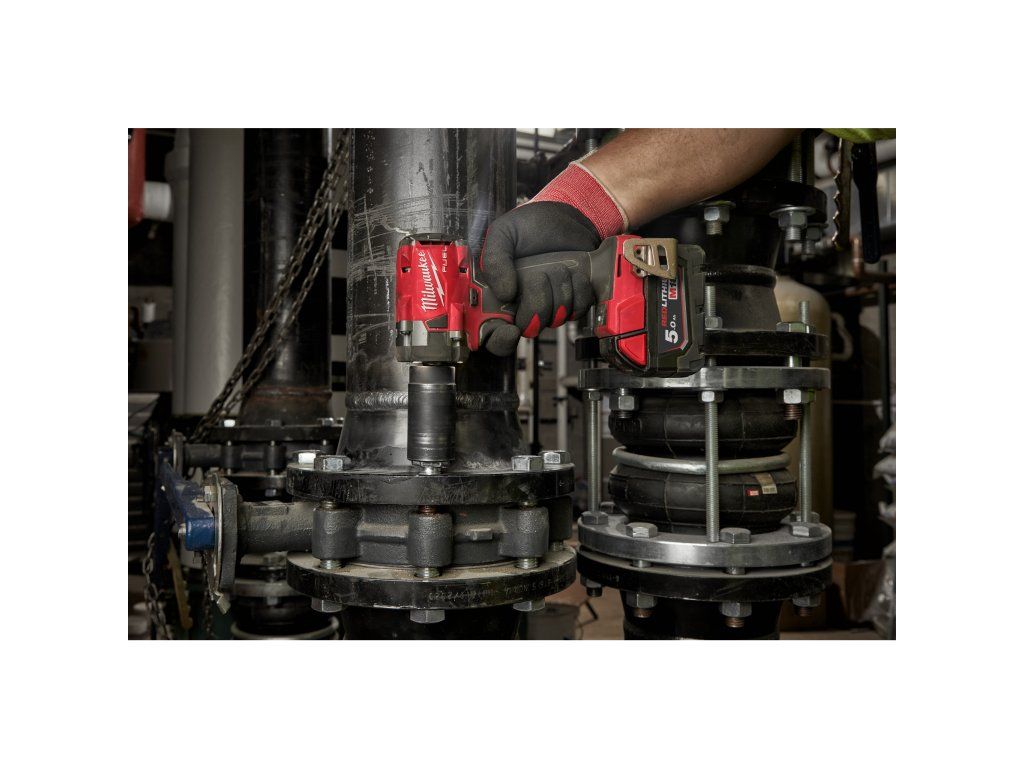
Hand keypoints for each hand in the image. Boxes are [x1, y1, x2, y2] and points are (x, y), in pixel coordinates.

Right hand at [478, 161, 625, 354]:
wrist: (570, 216)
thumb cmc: (532, 224)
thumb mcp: (504, 233)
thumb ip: (495, 260)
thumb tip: (504, 294)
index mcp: (497, 294)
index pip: (492, 334)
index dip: (500, 339)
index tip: (510, 330)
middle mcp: (522, 306)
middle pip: (529, 328)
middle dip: (537, 303)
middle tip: (538, 276)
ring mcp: (549, 306)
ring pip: (555, 318)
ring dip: (559, 289)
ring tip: (556, 266)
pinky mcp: (573, 302)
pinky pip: (578, 309)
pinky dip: (578, 289)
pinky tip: (574, 273)